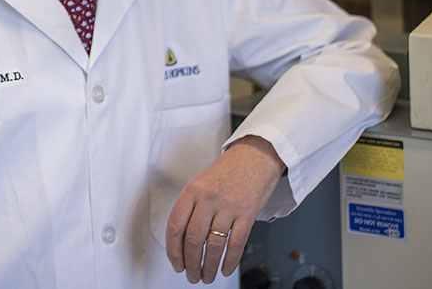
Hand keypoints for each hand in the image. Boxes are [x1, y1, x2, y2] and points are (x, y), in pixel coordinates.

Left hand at [164, 135, 285, 283]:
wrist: (257, 155)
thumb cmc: (229, 170)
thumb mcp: (201, 182)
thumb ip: (191, 207)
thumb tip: (182, 240)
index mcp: (192, 190)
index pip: (175, 227)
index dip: (173, 251)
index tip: (176, 263)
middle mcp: (208, 198)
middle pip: (193, 240)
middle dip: (190, 264)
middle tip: (191, 275)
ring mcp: (228, 206)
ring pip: (214, 246)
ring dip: (208, 267)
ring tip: (206, 276)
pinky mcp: (247, 213)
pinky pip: (236, 244)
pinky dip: (230, 261)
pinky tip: (226, 269)